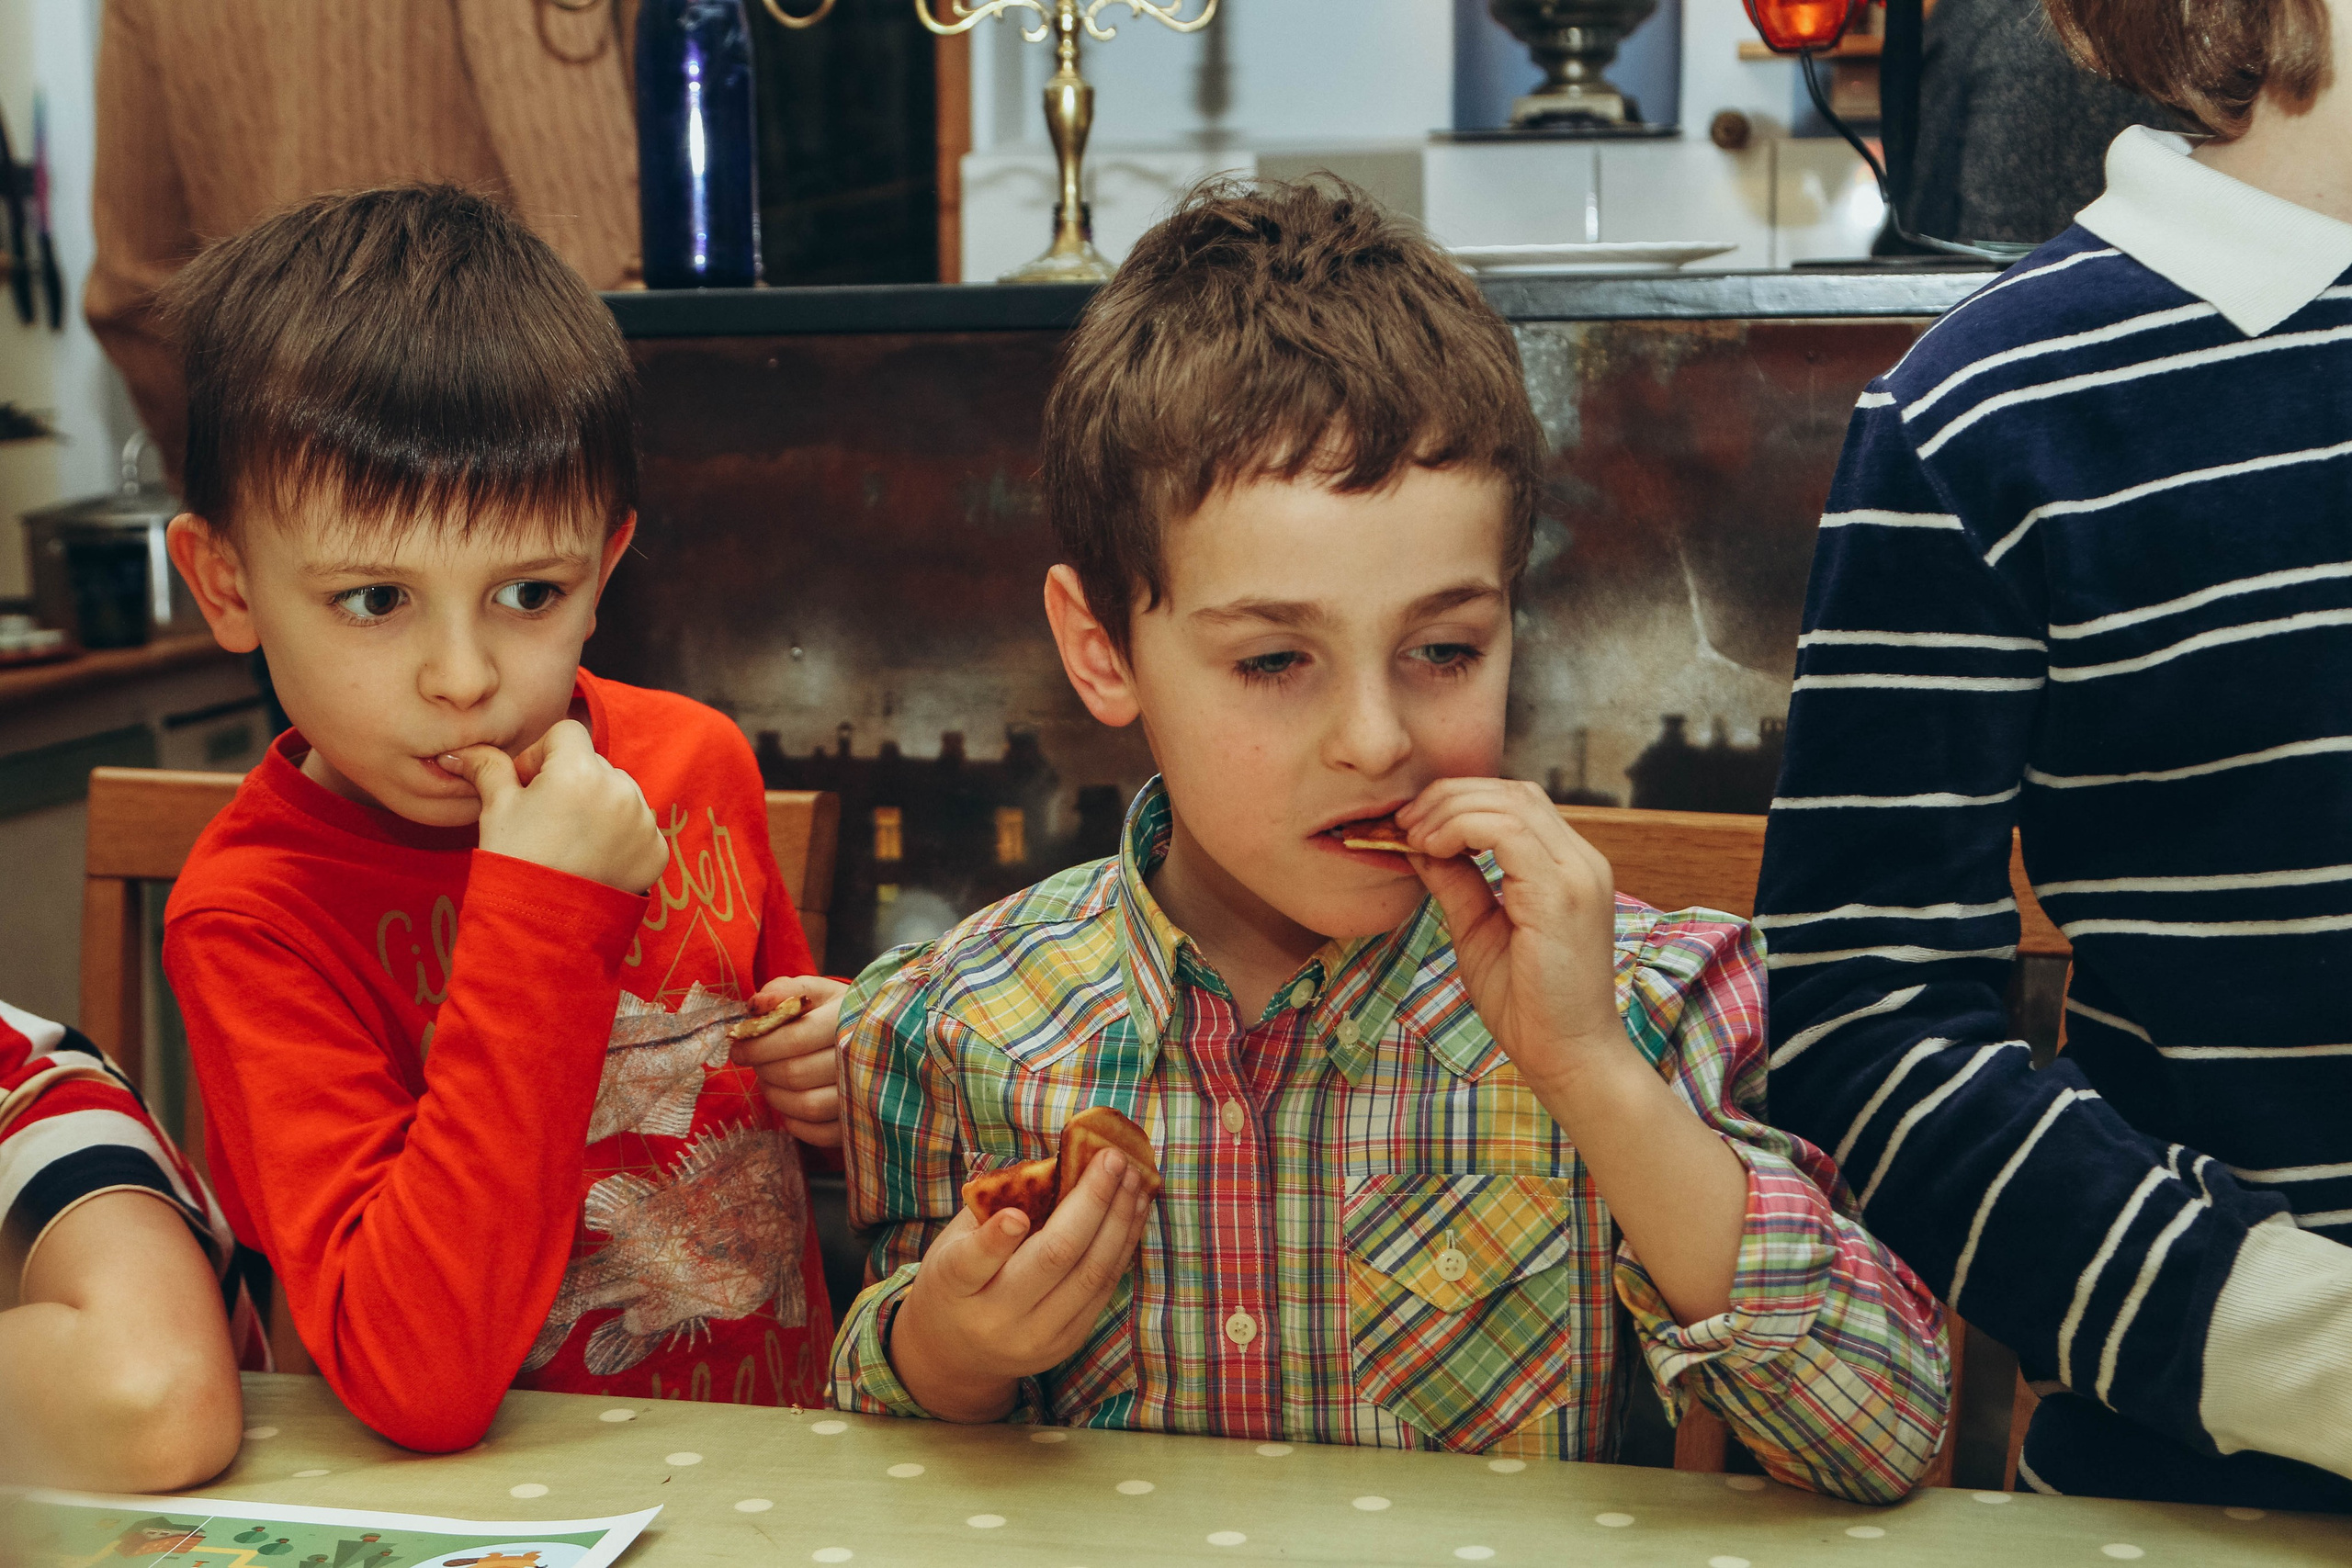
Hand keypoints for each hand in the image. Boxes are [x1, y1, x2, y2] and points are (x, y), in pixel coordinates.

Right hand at [444, 720, 667, 894]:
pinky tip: (593, 859)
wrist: (544, 927)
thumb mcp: (497, 810)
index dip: (543, 754)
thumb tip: (460, 751)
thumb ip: (488, 769)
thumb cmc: (516, 861)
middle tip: (547, 819)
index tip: (529, 785)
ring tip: (570, 841)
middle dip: (572, 781)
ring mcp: (643, 821)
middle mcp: (620, 789)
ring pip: (620, 792)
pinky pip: (638, 826)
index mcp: (579, 770)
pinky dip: (620, 836)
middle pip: (595, 763)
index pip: (567, 733)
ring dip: (599, 806)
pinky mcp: (656, 849)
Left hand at [730, 974, 850, 1143]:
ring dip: (776, 1096)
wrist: (882, 1037)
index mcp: (848, 1019)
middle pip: (795, 1075)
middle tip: (756, 1062)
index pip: (793, 1039)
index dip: (757, 1046)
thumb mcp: (816, 992)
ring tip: (771, 1080)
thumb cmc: (838, 1013)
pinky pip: (819, 1133)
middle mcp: (862, 1058)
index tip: (738, 1047)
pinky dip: (795, 1122)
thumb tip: (755, 1006)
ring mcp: (865, 1093)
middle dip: (764, 1069)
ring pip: (806, 1106)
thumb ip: (784, 990)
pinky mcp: (863, 1122)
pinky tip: (790, 1102)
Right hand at [889, 1150, 1152, 1422]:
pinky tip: (1133, 1211)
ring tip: (1134, 1179)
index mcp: (954, 1286)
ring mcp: (1036, 1336)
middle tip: (1112, 1159)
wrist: (958, 1354)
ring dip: (1119, 1220)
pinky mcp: (1068, 1342)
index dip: (995, 1241)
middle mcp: (996, 1318)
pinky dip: (1123, 1245)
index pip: (972, 1264)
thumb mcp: (956, 1241)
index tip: (1015, 1215)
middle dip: (1091, 1202)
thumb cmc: (958, 1280)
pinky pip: (1104, 1288)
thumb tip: (1058, 1164)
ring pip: (1091, 1273)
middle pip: (1052, 1259)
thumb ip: (995, 1206)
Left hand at [1394, 777, 1626, 1092]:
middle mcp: (1582, 861)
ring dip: (1450, 810)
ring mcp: (1578, 874)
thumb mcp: (1479, 929)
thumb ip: (1457, 882)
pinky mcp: (1563, 893)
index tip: (1410, 824)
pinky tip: (1432, 848)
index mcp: (1568, 867)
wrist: (1567, 1058)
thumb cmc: (1528, 1004)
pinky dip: (1463, 828)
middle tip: (1403, 821)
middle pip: (1513, 792)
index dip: (1459, 800)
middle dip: (1449, 797)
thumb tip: (1420, 844)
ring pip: (1510, 803)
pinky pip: (1508, 831)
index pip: (1516, 802)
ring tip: (1412, 834)